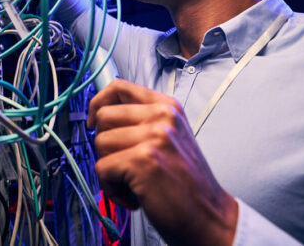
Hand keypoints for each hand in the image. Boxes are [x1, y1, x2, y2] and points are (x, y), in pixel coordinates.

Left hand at [87, 78, 237, 245]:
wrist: (209, 216)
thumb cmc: (185, 181)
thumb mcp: (170, 135)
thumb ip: (141, 119)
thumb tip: (102, 113)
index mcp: (166, 106)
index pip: (119, 87)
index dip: (98, 102)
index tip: (94, 120)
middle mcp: (162, 116)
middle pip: (104, 116)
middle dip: (105, 143)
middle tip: (124, 162)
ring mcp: (154, 136)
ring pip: (100, 143)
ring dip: (109, 169)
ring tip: (132, 181)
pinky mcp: (144, 160)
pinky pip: (102, 169)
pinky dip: (111, 188)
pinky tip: (134, 195)